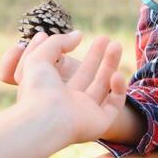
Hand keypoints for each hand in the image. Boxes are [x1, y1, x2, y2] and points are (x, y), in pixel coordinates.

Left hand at [8, 31, 127, 145]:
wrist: (46, 121)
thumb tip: (78, 35)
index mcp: (50, 90)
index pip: (63, 69)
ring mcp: (85, 113)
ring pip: (102, 87)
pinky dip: (119, 89)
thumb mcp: (39, 57)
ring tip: (116, 44)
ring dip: (110, 65)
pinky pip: (114, 105)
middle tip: (105, 38)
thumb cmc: (38, 89)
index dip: (70, 52)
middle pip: (87, 75)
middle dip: (97, 56)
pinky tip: (116, 75)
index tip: (77, 36)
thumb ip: (57, 42)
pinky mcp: (100, 122)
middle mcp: (68, 102)